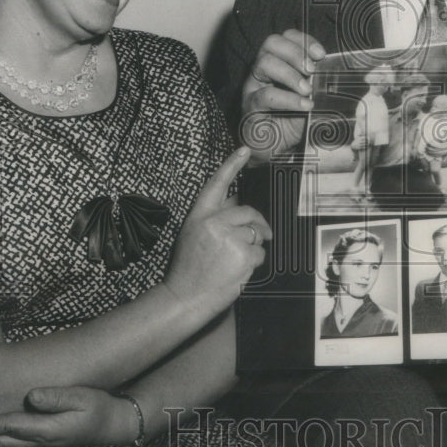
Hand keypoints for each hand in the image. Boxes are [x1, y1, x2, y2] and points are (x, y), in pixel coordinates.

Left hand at [0, 386, 132, 446]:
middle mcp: (39, 441)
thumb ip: (57, 397)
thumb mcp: (83, 397)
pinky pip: (10, 446)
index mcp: (47, 430)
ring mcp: (40, 444)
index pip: (10, 427)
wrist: (113, 425)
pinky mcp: (42, 441)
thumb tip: (31, 396)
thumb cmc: (99, 408)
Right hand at [163, 147, 271, 311]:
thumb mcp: (193, 235)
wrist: (184, 297)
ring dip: (253, 248)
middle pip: (249, 212)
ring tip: (234, 262)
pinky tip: (238, 271)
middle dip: (259, 224)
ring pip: (256, 235)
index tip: (245, 149)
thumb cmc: (188, 269)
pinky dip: (255, 263)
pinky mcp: (243, 254)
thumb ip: (213, 220)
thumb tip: (237, 206)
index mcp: (199, 216)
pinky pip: (260, 253)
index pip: (216, 184)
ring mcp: (229, 237)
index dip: (231, 165)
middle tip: (262, 235)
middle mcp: (213, 222)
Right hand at [241, 30, 325, 158]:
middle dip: (295, 52)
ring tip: (307, 90)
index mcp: (279, 63)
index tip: (321, 54)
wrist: (275, 149)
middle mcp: (263, 70)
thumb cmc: (292, 121)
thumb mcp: (311, 98)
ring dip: (290, 74)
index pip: (286, 37)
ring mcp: (254, 86)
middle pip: (272, 43)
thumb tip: (340, 74)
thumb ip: (320, 84)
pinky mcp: (250, 106)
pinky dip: (288, 99)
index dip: (304, 40)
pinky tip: (304, 106)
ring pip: (265, 63)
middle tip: (312, 70)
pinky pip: (266, 95)